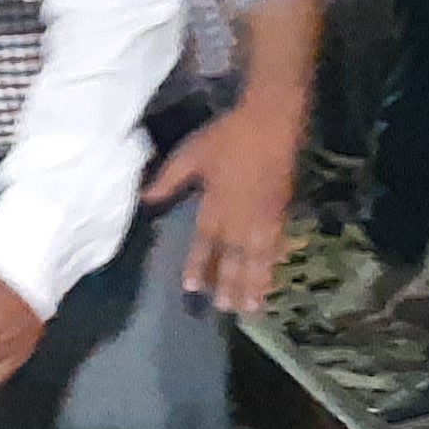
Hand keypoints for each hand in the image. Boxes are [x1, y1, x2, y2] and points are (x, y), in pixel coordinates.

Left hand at [146, 99, 304, 313]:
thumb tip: (146, 199)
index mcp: (215, 205)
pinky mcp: (283, 208)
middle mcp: (240, 217)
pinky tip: (278, 267)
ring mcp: (264, 215)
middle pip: (234, 257)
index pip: (204, 242)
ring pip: (258, 256)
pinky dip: (277, 257)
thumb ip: (168, 179)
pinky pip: (279, 240)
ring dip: (255, 281)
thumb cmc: (227, 135)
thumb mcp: (190, 153)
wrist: (271, 120)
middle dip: (229, 284)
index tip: (191, 287)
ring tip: (253, 306)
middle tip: (226, 309)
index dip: (197, 265)